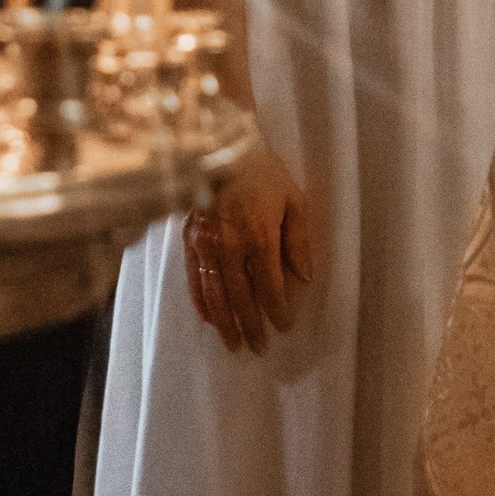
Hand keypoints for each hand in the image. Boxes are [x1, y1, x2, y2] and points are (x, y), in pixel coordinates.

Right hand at [184, 140, 312, 354]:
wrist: (222, 148)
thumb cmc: (264, 172)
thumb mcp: (293, 200)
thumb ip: (298, 241)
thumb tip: (305, 276)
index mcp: (259, 237)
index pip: (270, 286)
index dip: (277, 310)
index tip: (283, 326)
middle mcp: (230, 247)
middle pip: (241, 298)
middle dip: (251, 326)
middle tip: (258, 347)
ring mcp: (206, 245)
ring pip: (216, 295)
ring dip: (225, 323)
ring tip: (233, 343)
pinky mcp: (189, 241)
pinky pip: (193, 280)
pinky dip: (201, 302)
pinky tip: (208, 318)